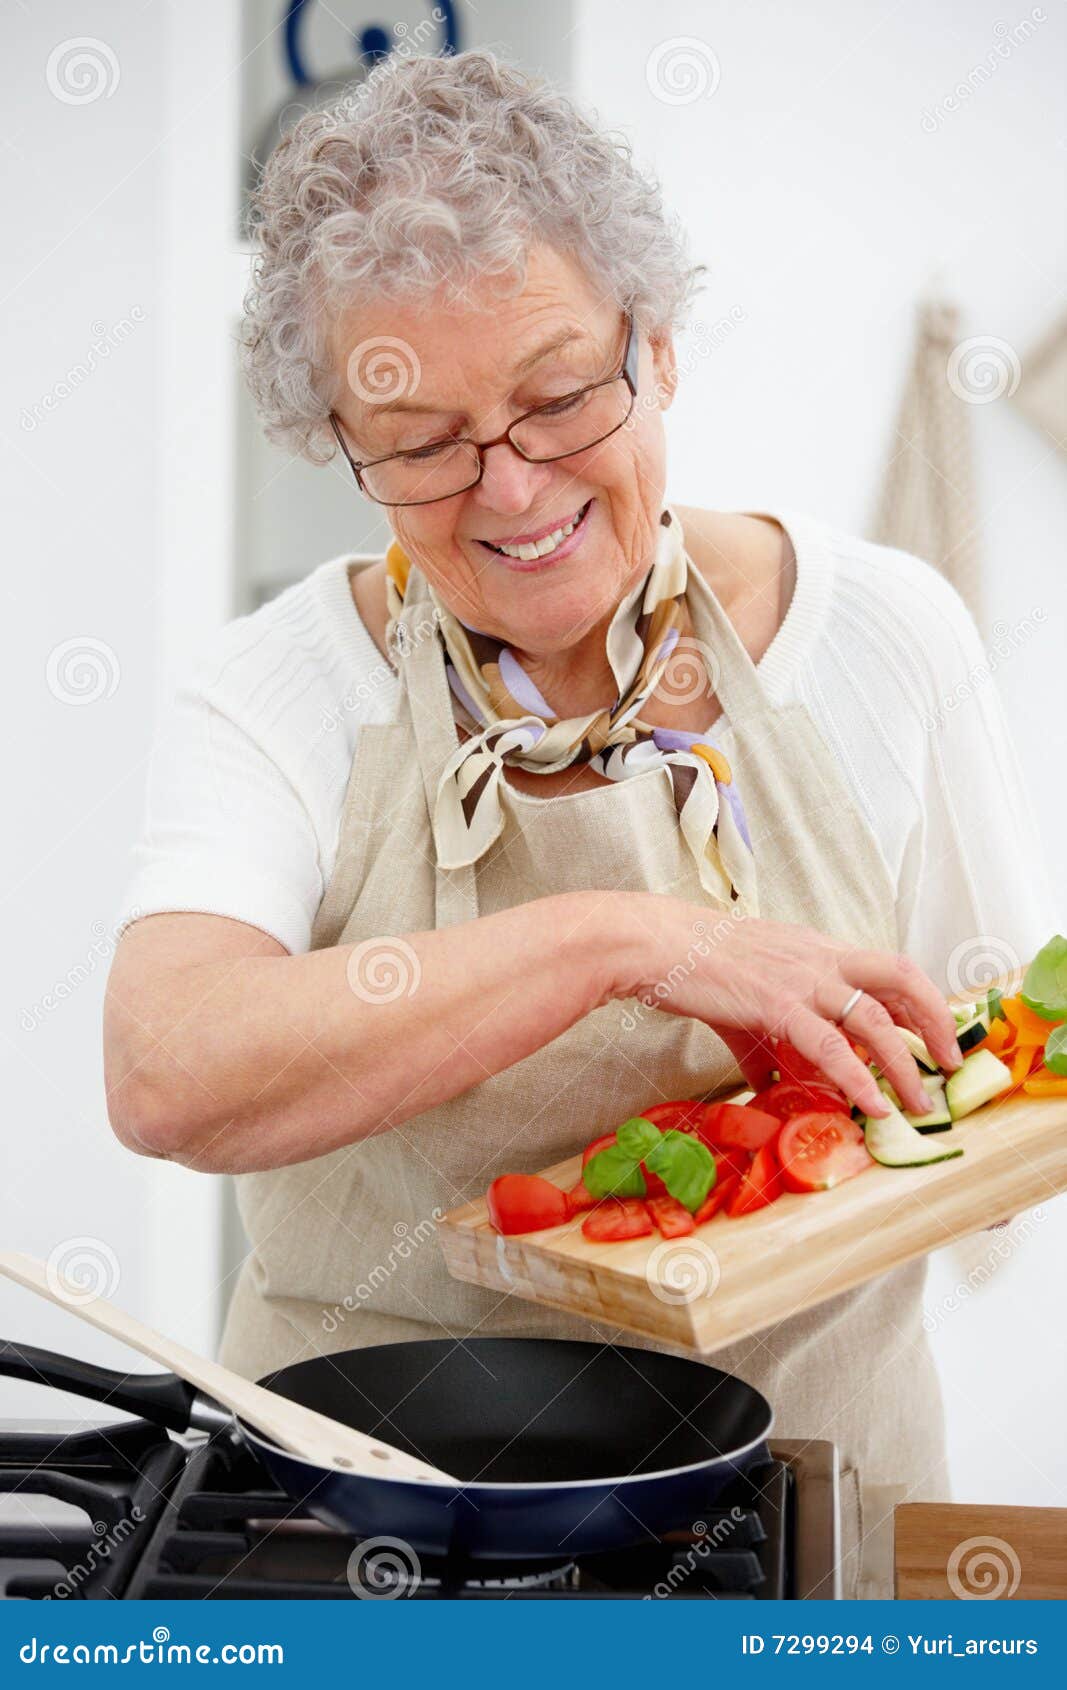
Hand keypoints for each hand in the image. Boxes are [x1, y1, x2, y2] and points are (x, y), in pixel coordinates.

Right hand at [609, 898, 963, 1118]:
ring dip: (905, 1063)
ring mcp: (800, 977)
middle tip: (950, 1063)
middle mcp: (819, 957)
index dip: (919, 1001)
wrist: (653, 945)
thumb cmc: (692, 965)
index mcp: (816, 949)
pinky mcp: (776, 1002)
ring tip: (920, 1102)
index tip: (936, 1035)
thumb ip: (768, 1044)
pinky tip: (872, 1105)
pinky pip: (831, 1045)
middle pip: (901, 977)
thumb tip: (772, 1089)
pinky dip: (859, 1077)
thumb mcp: (743, 1001)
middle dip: (935, 1021)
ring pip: (875, 1017)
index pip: (886, 968)